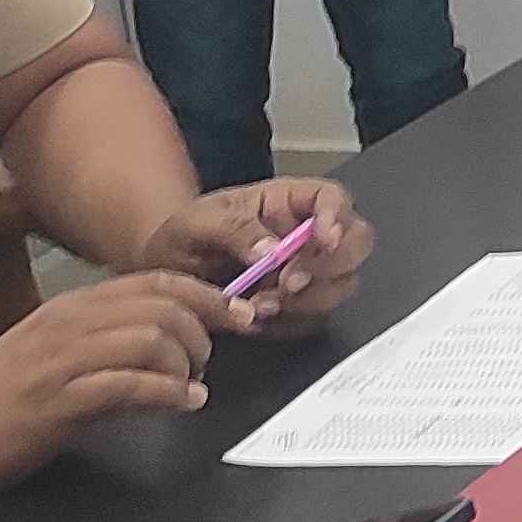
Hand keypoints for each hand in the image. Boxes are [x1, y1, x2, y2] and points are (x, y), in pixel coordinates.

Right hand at [0, 269, 240, 495]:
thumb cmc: (1, 398)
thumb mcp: (56, 351)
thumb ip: (108, 339)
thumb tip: (168, 340)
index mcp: (72, 307)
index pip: (154, 281)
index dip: (206, 294)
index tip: (238, 313)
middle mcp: (69, 322)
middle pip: (161, 305)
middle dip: (203, 329)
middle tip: (211, 358)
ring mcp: (62, 359)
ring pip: (149, 338)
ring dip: (186, 364)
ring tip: (191, 385)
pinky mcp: (59, 401)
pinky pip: (129, 385)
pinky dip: (168, 394)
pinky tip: (184, 403)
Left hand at [134, 175, 373, 329]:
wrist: (166, 275)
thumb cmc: (185, 237)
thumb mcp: (197, 222)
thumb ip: (234, 228)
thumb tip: (271, 249)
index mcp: (288, 202)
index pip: (331, 198)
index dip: (337, 217)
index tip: (323, 238)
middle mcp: (307, 236)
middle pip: (355, 243)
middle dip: (330, 265)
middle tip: (290, 281)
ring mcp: (307, 273)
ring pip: (342, 285)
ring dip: (308, 300)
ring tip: (262, 303)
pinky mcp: (298, 308)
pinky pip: (315, 319)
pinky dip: (290, 322)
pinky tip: (257, 317)